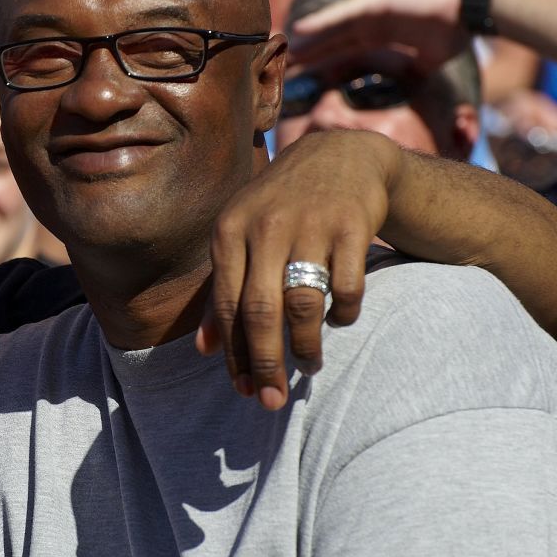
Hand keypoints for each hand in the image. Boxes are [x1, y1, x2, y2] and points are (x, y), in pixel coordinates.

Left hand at [196, 130, 398, 409]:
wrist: (339, 157)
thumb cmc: (279, 209)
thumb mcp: (240, 237)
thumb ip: (222, 290)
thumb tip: (203, 350)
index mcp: (230, 231)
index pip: (226, 305)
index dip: (234, 354)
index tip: (243, 390)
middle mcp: (265, 226)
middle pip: (261, 311)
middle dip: (266, 363)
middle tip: (272, 400)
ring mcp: (310, 224)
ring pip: (305, 304)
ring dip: (307, 345)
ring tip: (309, 363)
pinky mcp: (353, 225)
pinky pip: (347, 288)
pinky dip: (344, 314)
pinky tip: (339, 319)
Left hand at [289, 0, 470, 74]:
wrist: (470, 9)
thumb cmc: (454, 32)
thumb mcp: (428, 64)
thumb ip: (413, 75)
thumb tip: (412, 97)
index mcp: (381, 37)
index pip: (344, 54)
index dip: (323, 65)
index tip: (303, 79)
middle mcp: (371, 23)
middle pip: (331, 42)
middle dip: (308, 55)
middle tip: (281, 68)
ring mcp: (371, 11)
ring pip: (331, 29)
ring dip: (308, 41)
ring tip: (282, 52)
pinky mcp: (374, 2)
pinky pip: (342, 14)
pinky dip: (320, 22)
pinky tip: (298, 29)